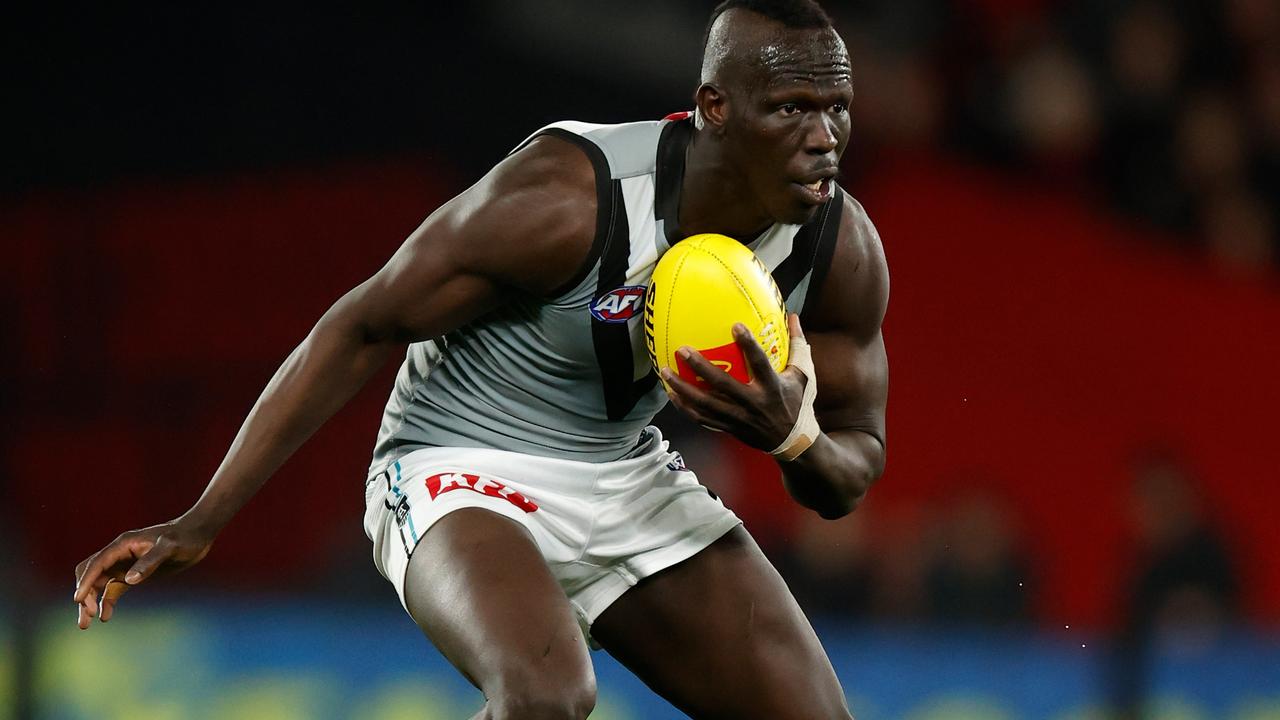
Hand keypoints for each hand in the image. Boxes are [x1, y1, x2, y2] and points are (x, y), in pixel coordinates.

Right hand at [73, 518, 214, 628]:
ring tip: (86, 624)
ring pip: (98, 584)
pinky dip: (106, 601)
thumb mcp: (169, 548)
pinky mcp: (133, 573)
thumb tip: (129, 580)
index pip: (97, 563)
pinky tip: (106, 616)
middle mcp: (119, 554)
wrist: (198, 535)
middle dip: (84, 594)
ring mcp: (124, 564)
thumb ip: (149, 562)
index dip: (86, 581)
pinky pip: (112, 589)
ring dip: (90, 601)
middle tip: (86, 617)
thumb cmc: (184, 538)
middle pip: (91, 574)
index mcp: (123, 545)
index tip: (78, 600)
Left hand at [661, 313, 809, 450]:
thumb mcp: (804, 376)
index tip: (735, 325)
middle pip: (724, 385)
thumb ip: (798, 346)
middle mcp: (753, 403)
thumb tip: (793, 317)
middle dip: (701, 367)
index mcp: (772, 388)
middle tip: (683, 350)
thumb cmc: (798, 403)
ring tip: (665, 371)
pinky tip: (671, 394)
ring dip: (683, 388)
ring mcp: (739, 418)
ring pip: (706, 404)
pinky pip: (702, 419)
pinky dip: (685, 407)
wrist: (793, 443)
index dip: (748, 346)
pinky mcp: (729, 428)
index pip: (760, 364)